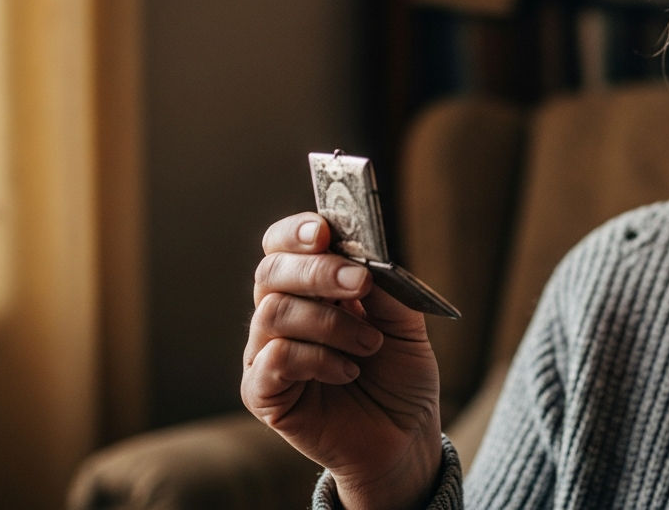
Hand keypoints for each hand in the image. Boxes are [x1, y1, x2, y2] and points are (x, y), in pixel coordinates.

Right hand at [242, 213, 442, 509]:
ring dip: (331, 323)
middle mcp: (280, 314)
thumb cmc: (399, 375)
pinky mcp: (263, 393)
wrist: (404, 437)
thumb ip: (384, 287)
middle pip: (270, 271)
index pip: (282, 245)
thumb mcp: (405, 322)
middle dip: (318, 271)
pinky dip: (319, 359)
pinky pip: (276, 358)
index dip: (295, 232)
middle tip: (359, 284)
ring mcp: (266, 353)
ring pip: (274, 312)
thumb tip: (364, 256)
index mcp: (309, 288)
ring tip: (370, 345)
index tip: (324, 231)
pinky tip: (348, 372)